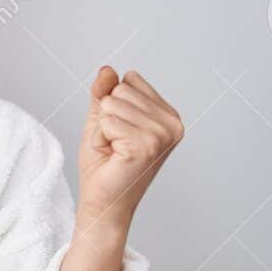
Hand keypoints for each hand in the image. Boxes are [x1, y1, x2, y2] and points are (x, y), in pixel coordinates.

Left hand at [77, 67, 182, 233]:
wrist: (102, 201)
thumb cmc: (104, 164)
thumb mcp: (102, 120)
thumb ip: (105, 93)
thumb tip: (107, 69)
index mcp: (168, 115)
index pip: (130, 80)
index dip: (112, 105)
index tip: (119, 132)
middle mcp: (172, 123)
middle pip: (121, 89)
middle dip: (106, 117)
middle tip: (113, 144)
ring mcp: (162, 134)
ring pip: (112, 104)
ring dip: (101, 129)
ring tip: (112, 150)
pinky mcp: (146, 145)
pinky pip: (106, 121)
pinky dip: (99, 138)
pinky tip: (112, 156)